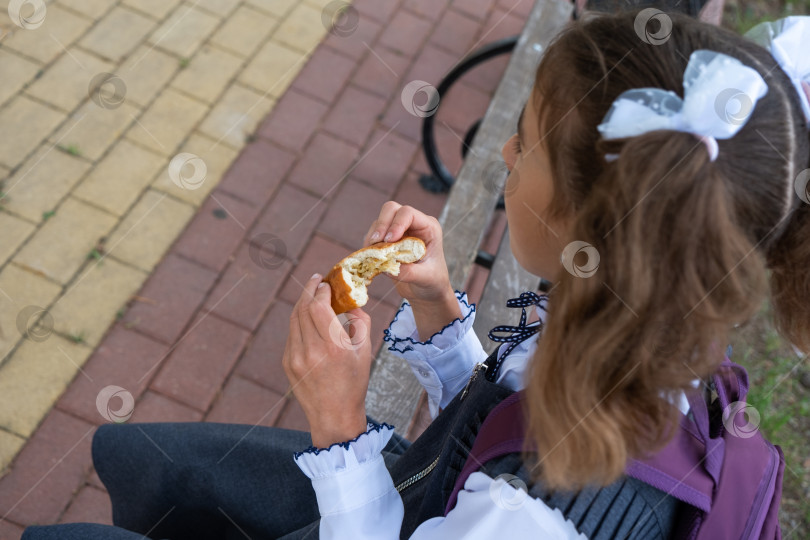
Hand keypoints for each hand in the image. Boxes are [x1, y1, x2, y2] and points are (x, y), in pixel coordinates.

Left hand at [282, 274, 371, 448]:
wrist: (334, 416)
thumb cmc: (354, 383)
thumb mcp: (365, 351)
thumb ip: (360, 321)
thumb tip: (351, 301)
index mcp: (334, 347)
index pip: (319, 307)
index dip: (321, 290)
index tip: (327, 282)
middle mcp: (311, 351)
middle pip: (303, 308)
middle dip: (309, 290)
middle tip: (316, 279)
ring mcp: (295, 357)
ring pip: (294, 319)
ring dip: (302, 302)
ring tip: (311, 293)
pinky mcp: (287, 363)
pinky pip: (292, 334)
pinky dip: (299, 320)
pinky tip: (308, 316)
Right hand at [363, 201, 451, 304]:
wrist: (427, 291)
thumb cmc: (432, 281)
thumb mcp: (425, 278)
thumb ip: (409, 272)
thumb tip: (387, 266)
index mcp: (428, 227)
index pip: (409, 213)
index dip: (396, 223)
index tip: (389, 241)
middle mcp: (414, 224)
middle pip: (391, 209)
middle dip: (381, 225)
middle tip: (375, 243)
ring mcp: (400, 230)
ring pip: (380, 221)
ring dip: (374, 236)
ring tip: (374, 254)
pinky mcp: (388, 240)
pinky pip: (374, 234)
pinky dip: (369, 244)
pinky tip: (372, 257)